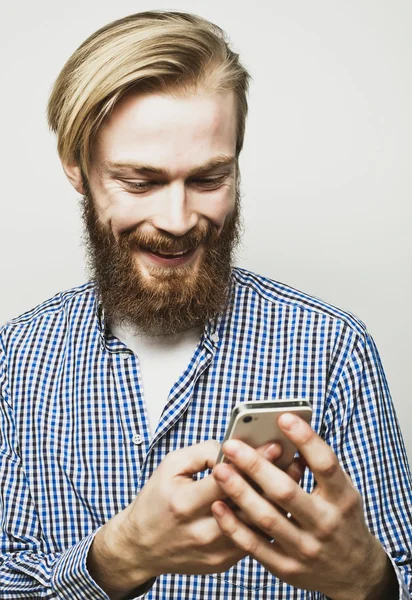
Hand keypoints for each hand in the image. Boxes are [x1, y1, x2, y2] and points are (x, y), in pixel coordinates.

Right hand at [87, 439, 284, 598]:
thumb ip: (204, 453)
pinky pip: (253, 539)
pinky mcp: (223, 563)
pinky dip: (267, 519)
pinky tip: (279, 501)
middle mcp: (201, 531)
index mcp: (185, 503)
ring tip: (292, 477)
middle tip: (293, 459)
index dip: (253, 461)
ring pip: (256, 525)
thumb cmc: (156, 499)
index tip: (276, 444)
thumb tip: (236, 449)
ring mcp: (214, 551)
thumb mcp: (171, 466)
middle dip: (273, 479)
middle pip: (248, 505)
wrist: (142, 546)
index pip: (227, 479)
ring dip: (277, 500)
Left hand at [212, 414, 397, 599]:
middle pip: (286, 491)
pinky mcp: (287, 568)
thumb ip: (319, 467)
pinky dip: (234, 526)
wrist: (354, 573)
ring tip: (220, 470)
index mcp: (342, 498)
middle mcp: (325, 523)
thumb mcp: (342, 491)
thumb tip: (288, 435)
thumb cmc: (342, 519)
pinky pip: (255, 546)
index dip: (306, 439)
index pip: (325, 464)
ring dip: (240, 492)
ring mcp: (306, 549)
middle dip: (256, 466)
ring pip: (267, 518)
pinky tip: (218, 505)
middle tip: (231, 445)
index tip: (283, 417)